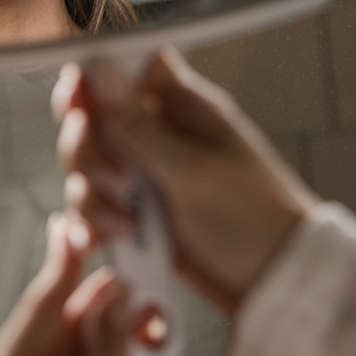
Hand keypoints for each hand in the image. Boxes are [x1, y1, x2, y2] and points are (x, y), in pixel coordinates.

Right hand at [53, 49, 316, 314]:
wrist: (277, 285)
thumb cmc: (255, 218)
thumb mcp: (192, 170)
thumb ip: (139, 125)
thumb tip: (101, 71)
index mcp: (180, 106)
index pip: (121, 69)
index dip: (91, 81)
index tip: (79, 108)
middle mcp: (157, 134)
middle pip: (90, 119)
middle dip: (87, 150)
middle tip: (116, 178)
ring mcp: (145, 173)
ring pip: (86, 166)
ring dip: (92, 193)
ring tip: (125, 221)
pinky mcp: (137, 211)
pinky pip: (93, 205)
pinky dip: (95, 221)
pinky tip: (113, 235)